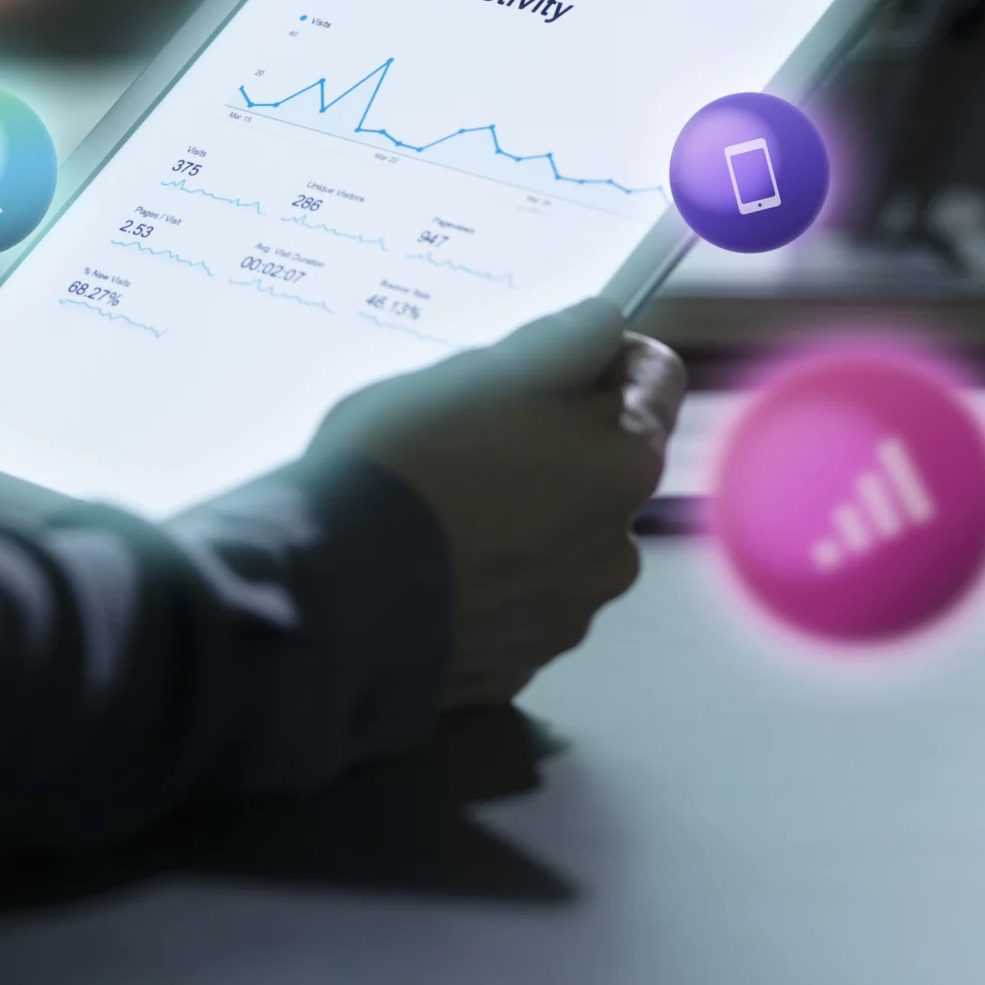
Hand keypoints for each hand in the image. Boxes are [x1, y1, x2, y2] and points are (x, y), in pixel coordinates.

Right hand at [305, 299, 683, 707]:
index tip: (555, 354)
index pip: (655, 379)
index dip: (604, 354)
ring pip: (561, 536)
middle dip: (554, 440)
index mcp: (620, 464)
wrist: (329, 593)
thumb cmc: (400, 469)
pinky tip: (428, 560)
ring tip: (436, 504)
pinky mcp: (517, 662)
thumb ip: (555, 342)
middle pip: (604, 463)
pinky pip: (516, 600)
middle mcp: (615, 545)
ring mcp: (567, 613)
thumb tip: (599, 322)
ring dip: (521, 513)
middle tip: (469, 431)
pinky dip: (487, 576)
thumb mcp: (473, 375)